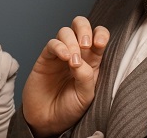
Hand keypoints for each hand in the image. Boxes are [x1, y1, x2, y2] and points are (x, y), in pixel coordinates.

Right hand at [22, 16, 109, 136]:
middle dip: (84, 29)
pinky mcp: (45, 58)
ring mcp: (60, 54)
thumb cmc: (69, 109)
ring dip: (71, 41)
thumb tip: (78, 59)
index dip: (101, 34)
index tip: (99, 44)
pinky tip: (63, 57)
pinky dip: (58, 46)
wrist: (47, 121)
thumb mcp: (85, 96)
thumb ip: (86, 76)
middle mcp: (77, 54)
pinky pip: (52, 43)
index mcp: (92, 61)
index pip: (99, 37)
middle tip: (85, 45)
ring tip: (72, 60)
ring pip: (65, 31)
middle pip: (81, 25)